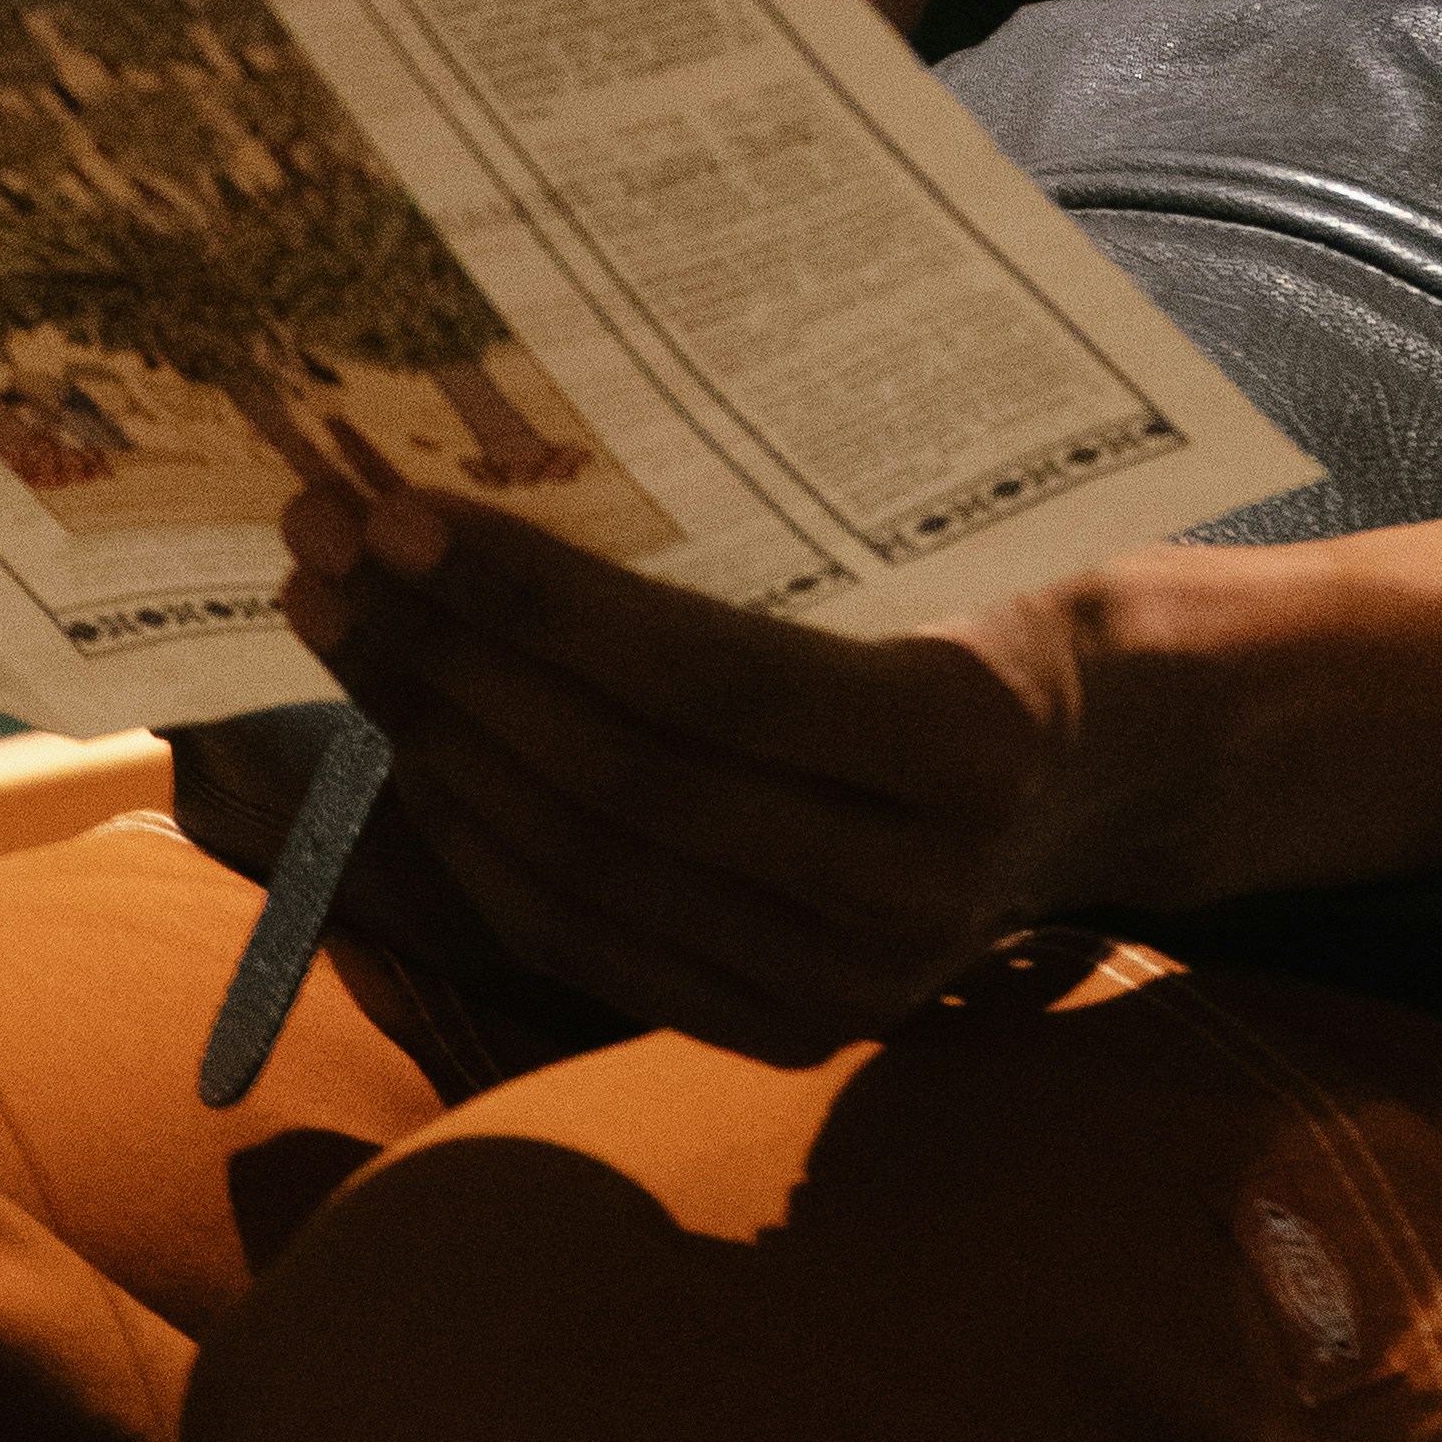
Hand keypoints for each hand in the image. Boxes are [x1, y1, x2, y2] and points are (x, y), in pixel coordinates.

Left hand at [279, 480, 1103, 1065]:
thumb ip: (779, 512)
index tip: (400, 514)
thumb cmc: (1009, 583)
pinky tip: (411, 739)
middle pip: (618, 785)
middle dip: (445, 661)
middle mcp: (910, 891)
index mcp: (965, 736)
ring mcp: (849, 986)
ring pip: (580, 875)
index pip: (700, 679)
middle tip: (325, 548)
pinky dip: (478, 843)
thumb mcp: (944, 520)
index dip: (534, 603)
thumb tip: (529, 410)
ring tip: (340, 624)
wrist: (1116, 755)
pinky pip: (588, 944)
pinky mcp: (791, 1030)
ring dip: (432, 744)